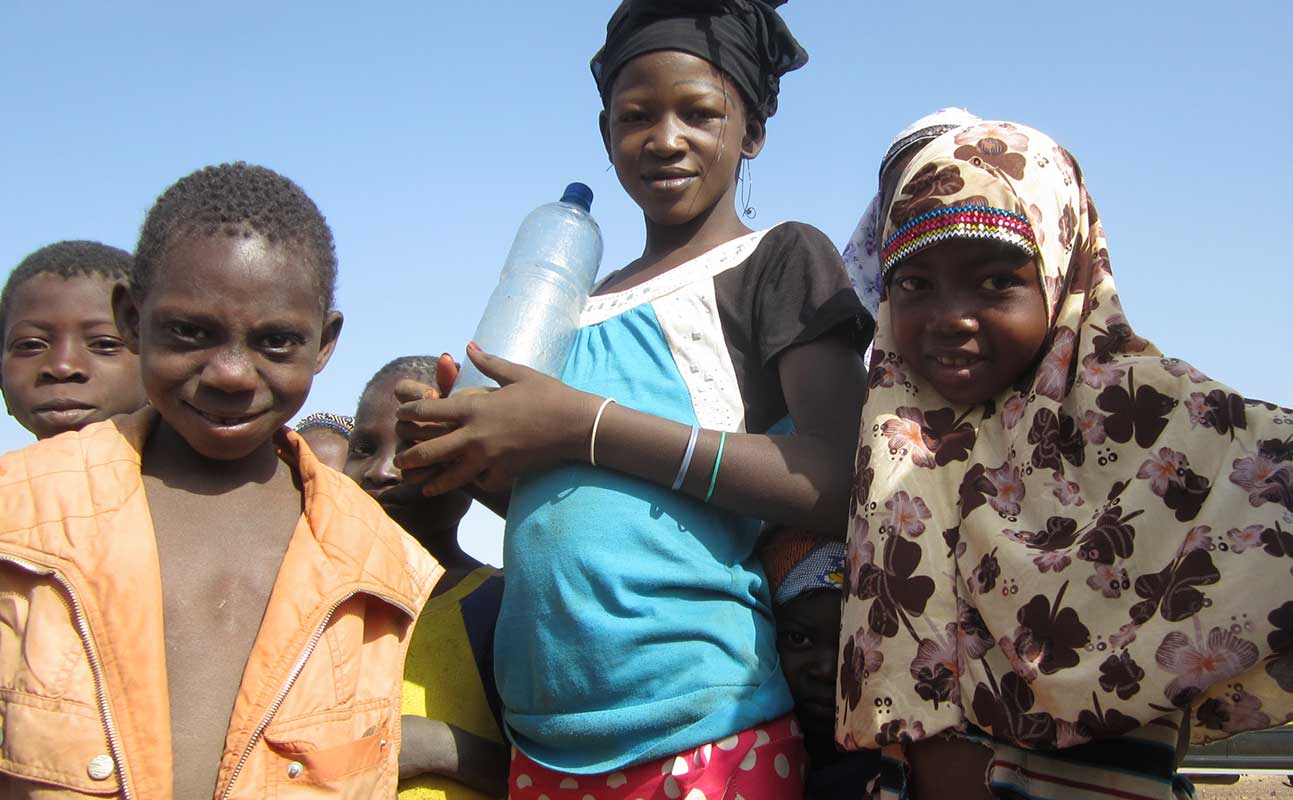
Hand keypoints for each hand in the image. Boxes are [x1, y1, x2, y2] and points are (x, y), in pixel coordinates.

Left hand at [394, 345, 597, 494]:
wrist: (575, 425)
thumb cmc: (548, 394)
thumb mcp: (517, 373)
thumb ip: (488, 363)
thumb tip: (467, 347)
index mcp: (474, 408)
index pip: (429, 411)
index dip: (409, 412)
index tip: (401, 415)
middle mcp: (475, 436)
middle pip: (429, 450)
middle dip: (410, 456)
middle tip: (400, 459)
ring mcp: (488, 458)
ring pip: (450, 475)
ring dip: (432, 481)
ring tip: (421, 485)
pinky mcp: (504, 473)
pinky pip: (481, 483)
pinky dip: (474, 483)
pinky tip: (468, 483)